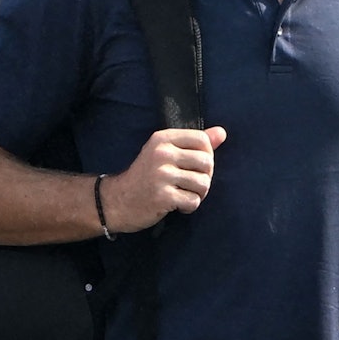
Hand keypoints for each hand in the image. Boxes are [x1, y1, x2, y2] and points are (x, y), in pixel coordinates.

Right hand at [97, 126, 226, 233]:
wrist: (116, 201)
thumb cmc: (146, 176)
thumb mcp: (166, 153)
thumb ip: (195, 143)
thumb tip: (222, 133)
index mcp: (163, 139)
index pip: (203, 140)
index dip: (206, 155)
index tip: (194, 166)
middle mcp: (162, 154)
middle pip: (207, 163)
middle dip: (204, 177)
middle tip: (189, 184)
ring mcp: (161, 175)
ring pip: (203, 183)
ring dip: (198, 194)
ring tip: (183, 194)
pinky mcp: (162, 196)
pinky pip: (193, 201)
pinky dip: (189, 206)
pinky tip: (177, 205)